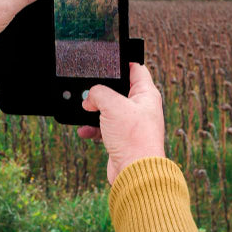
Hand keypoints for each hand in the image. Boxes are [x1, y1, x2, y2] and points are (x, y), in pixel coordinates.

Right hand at [77, 63, 166, 183]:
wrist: (135, 172)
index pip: (136, 69)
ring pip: (109, 110)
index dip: (122, 61)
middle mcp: (141, 107)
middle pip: (119, 90)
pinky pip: (104, 128)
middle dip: (102, 90)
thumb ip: (98, 94)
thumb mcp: (112, 105)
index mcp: (146, 94)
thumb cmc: (133, 138)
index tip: (108, 59)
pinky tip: (85, 130)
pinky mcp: (122, 139)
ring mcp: (131, 124)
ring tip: (85, 110)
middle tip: (91, 89)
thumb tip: (89, 99)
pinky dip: (93, 128)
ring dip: (95, 111)